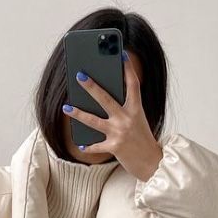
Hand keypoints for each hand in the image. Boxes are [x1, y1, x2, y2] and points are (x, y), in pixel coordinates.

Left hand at [62, 52, 163, 181]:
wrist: (152, 164)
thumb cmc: (143, 140)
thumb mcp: (138, 120)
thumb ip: (125, 109)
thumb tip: (104, 100)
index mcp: (136, 109)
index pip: (133, 84)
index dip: (128, 69)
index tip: (121, 53)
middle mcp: (127, 119)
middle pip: (106, 99)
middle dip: (91, 86)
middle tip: (80, 75)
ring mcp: (120, 133)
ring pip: (94, 121)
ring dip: (78, 113)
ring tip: (66, 107)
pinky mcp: (114, 147)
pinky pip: (96, 146)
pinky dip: (88, 146)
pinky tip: (80, 145)